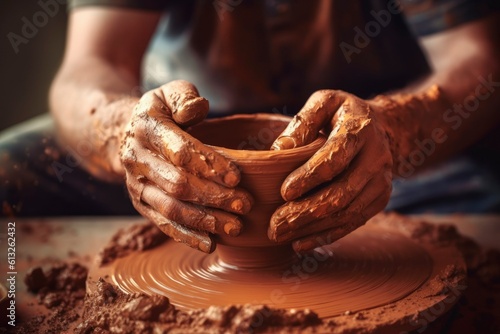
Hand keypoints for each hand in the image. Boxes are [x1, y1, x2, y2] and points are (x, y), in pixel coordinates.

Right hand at [120, 80, 252, 252]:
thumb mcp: (169, 92)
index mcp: (146, 128)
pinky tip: (211, 244)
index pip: (179, 151)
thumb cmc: (160, 112)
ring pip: (171, 208)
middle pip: (177, 184)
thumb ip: (185, 96)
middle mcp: (136, 159)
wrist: (124, 134)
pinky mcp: (140, 204)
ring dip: (204, 221)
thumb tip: (199, 108)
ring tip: (235, 226)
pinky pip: (163, 224)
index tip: (237, 176)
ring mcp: (136, 185)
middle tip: (245, 204)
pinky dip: (187, 236)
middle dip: (213, 197)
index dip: (209, 165)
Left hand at [268, 90, 392, 251]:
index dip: (309, 177)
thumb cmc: (341, 114)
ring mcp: (381, 181)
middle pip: (341, 193)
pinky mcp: (379, 199)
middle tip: (274, 224)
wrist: (380, 127)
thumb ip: (302, 122)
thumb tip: (279, 149)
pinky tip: (300, 243)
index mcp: (360, 130)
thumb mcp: (323, 103)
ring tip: (280, 234)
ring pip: (346, 212)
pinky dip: (325, 235)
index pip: (335, 158)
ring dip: (312, 227)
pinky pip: (353, 222)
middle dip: (305, 212)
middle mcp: (376, 158)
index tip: (284, 192)